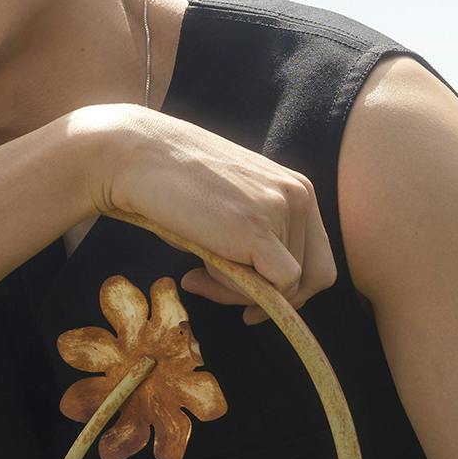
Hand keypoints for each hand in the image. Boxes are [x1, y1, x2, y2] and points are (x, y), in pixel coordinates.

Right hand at [72, 103, 337, 324]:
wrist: (139, 157)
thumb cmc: (176, 184)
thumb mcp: (233, 210)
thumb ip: (258, 244)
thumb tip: (264, 299)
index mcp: (298, 189)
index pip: (318, 258)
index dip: (292, 290)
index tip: (254, 301)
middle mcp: (300, 197)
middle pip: (312, 278)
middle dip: (268, 298)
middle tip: (223, 296)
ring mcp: (283, 211)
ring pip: (288, 287)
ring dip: (241, 292)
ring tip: (199, 274)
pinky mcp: (258, 230)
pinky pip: (274, 288)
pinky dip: (239, 293)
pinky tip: (201, 273)